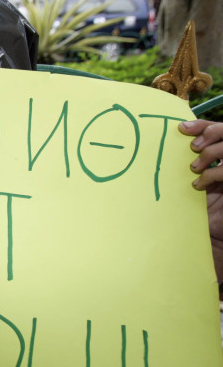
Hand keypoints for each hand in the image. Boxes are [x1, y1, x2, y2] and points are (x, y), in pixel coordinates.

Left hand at [178, 119, 222, 281]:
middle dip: (209, 133)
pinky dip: (213, 175)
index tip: (182, 128)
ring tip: (194, 168)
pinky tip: (199, 186)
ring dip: (212, 153)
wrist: (214, 241)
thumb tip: (151, 151)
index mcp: (217, 156)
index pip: (213, 129)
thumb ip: (178, 169)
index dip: (201, 125)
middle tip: (193, 147)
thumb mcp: (185, 188)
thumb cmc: (192, 214)